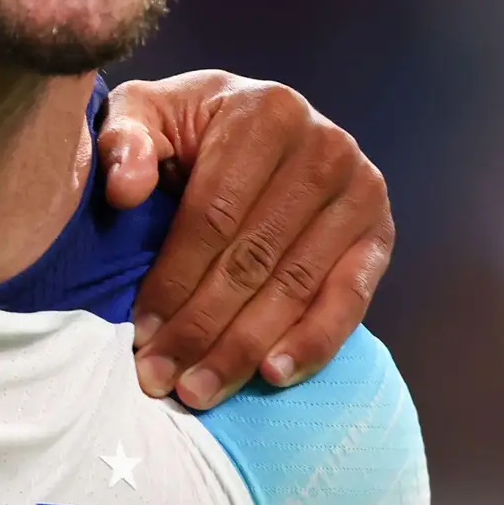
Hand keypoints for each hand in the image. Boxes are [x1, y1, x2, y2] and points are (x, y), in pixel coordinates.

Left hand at [94, 72, 392, 408]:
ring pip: (296, 286)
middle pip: (254, 259)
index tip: (139, 332)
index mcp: (265, 114)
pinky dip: (314, 342)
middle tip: (160, 379)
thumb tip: (125, 190)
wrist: (257, 124)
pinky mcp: (380, 233)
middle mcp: (324, 146)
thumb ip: (123, 139)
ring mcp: (361, 191)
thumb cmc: (190, 128)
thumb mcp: (146, 114)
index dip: (174, 279)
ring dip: (245, 348)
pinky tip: (274, 375)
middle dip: (202, 328)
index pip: (214, 216)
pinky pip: (350, 300)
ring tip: (199, 391)